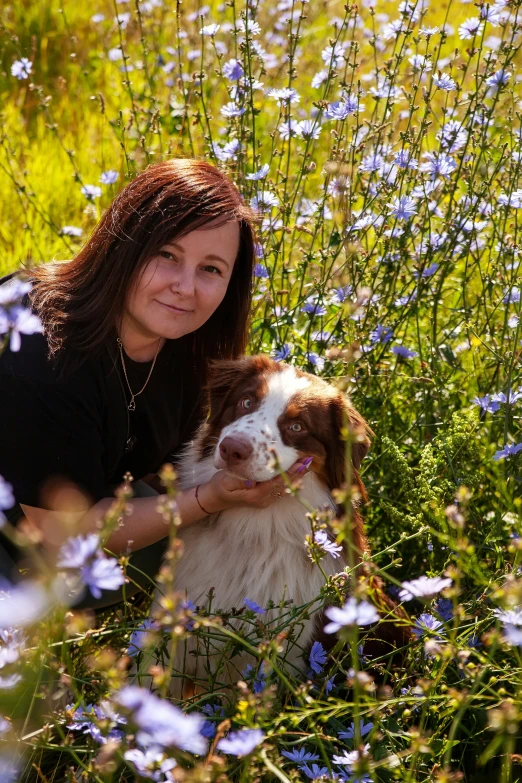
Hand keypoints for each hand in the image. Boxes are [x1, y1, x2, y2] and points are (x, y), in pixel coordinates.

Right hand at [196, 457, 312, 513]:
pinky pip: (280, 490)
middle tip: (309, 460)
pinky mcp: (264, 499)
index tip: (301, 462)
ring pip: (285, 489)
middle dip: (298, 473)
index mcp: (255, 495)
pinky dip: (289, 481)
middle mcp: (263, 500)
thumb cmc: (220, 487)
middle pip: (285, 486)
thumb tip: (251, 480)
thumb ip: (239, 481)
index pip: (277, 482)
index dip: (290, 472)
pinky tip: (296, 473)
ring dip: (296, 477)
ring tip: (307, 464)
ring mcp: (264, 501)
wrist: (215, 499)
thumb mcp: (225, 481)